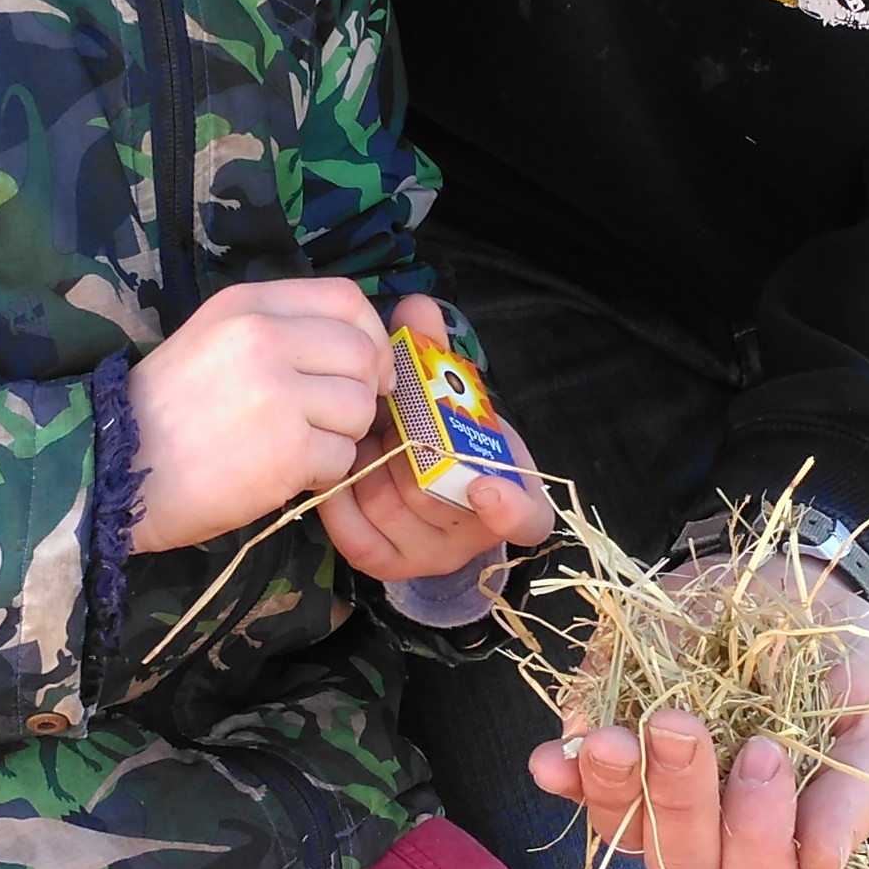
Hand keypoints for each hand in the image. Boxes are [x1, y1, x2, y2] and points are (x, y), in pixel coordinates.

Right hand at [128, 275, 402, 550]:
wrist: (113, 468)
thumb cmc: (164, 411)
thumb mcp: (212, 339)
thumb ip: (278, 330)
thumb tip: (360, 351)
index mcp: (247, 305)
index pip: (345, 299)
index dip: (370, 334)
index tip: (365, 368)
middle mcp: (265, 339)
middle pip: (362, 355)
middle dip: (359, 393)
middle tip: (329, 420)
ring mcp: (278, 395)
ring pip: (358, 410)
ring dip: (340, 437)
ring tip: (297, 448)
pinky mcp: (286, 451)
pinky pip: (341, 459)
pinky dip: (322, 474)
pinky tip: (285, 474)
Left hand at [316, 293, 550, 587]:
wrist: (416, 479)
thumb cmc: (443, 433)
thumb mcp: (447, 395)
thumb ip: (436, 353)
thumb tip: (417, 307)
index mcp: (510, 497)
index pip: (528, 519)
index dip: (510, 508)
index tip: (484, 486)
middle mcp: (472, 535)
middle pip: (439, 501)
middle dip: (407, 449)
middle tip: (389, 414)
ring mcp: (427, 553)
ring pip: (393, 509)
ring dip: (372, 464)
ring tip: (366, 434)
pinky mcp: (384, 561)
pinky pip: (357, 534)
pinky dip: (342, 495)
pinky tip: (341, 464)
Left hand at [526, 553, 868, 868]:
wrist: (796, 590)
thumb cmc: (848, 668)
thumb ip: (862, 790)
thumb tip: (822, 863)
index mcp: (783, 848)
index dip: (757, 843)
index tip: (766, 752)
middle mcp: (713, 841)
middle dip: (681, 802)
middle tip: (683, 725)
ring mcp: (651, 803)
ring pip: (623, 834)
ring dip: (614, 790)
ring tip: (617, 735)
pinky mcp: (605, 756)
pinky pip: (574, 785)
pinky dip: (565, 773)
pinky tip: (556, 755)